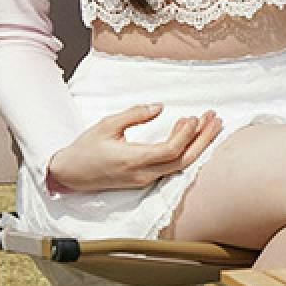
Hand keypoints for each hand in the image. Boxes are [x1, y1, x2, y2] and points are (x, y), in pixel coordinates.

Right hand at [46, 104, 222, 193]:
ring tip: (208, 122)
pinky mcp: (144, 178)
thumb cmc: (85, 148)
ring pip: (179, 164)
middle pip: (183, 160)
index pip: (170, 151)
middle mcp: (142, 173)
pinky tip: (185, 129)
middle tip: (216, 118)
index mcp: (132, 160)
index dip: (186, 135)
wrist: (69, 174)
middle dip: (203, 139)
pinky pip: (170, 165)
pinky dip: (182, 148)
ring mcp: (144, 179)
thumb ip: (134, 115)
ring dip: (196, 143)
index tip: (194, 117)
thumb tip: (159, 107)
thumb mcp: (106, 125)